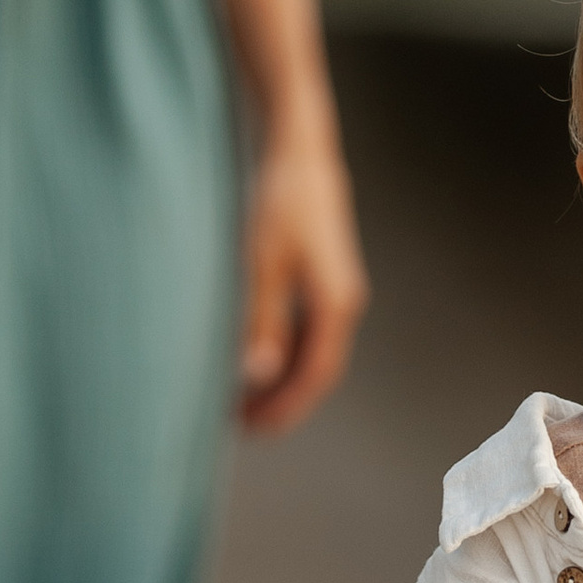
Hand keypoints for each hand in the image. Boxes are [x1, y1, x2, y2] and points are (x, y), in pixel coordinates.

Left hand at [237, 138, 368, 433]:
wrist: (301, 154)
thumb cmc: (279, 203)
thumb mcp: (261, 264)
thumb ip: (261, 321)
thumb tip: (258, 374)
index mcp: (335, 305)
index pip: (315, 375)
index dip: (284, 407)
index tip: (250, 429)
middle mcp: (344, 303)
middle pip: (318, 369)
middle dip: (281, 400)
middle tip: (239, 424)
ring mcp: (337, 292)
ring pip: (313, 352)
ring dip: (281, 378)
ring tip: (241, 397)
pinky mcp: (325, 279)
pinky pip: (308, 331)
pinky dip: (283, 352)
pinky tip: (254, 358)